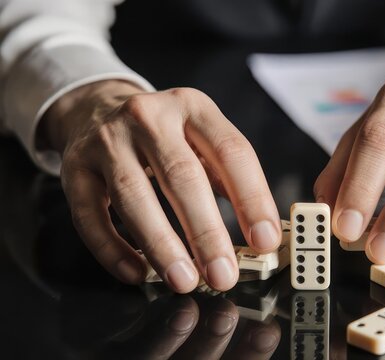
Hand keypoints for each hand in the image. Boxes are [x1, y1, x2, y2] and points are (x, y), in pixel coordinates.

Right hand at [40, 80, 280, 291]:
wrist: (96, 107)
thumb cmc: (163, 134)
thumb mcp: (200, 136)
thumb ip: (227, 177)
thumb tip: (258, 234)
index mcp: (194, 107)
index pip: (232, 152)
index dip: (252, 198)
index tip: (264, 240)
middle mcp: (149, 117)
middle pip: (182, 177)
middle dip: (206, 233)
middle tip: (223, 274)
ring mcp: (107, 140)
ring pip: (133, 196)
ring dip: (161, 245)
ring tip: (184, 279)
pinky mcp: (74, 167)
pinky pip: (90, 215)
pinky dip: (113, 249)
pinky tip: (136, 272)